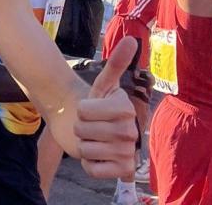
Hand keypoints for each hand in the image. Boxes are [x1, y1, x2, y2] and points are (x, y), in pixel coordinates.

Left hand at [74, 36, 139, 178]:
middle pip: (84, 131)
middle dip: (80, 128)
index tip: (90, 109)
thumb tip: (131, 40)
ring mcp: (129, 153)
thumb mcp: (103, 83)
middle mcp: (132, 132)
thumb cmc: (95, 103)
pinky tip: (97, 157)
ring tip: (93, 140)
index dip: (82, 110)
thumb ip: (116, 63)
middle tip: (89, 126)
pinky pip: (93, 169)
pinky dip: (88, 164)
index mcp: (126, 108)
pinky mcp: (122, 171)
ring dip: (83, 145)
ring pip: (87, 150)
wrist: (93, 128)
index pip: (86, 111)